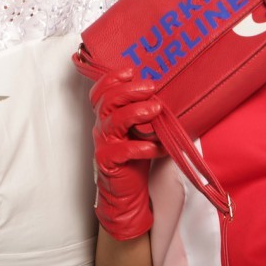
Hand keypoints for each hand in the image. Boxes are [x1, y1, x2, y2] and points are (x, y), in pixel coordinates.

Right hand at [91, 68, 162, 240]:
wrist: (126, 194)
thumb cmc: (134, 160)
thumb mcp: (140, 131)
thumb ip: (144, 113)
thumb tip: (164, 93)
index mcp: (107, 117)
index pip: (101, 92)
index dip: (112, 79)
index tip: (131, 70)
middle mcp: (102, 127)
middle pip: (107, 101)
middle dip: (129, 90)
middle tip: (151, 87)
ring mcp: (104, 144)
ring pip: (113, 121)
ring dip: (135, 112)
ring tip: (156, 109)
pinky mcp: (109, 162)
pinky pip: (123, 150)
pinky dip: (142, 147)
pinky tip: (157, 148)